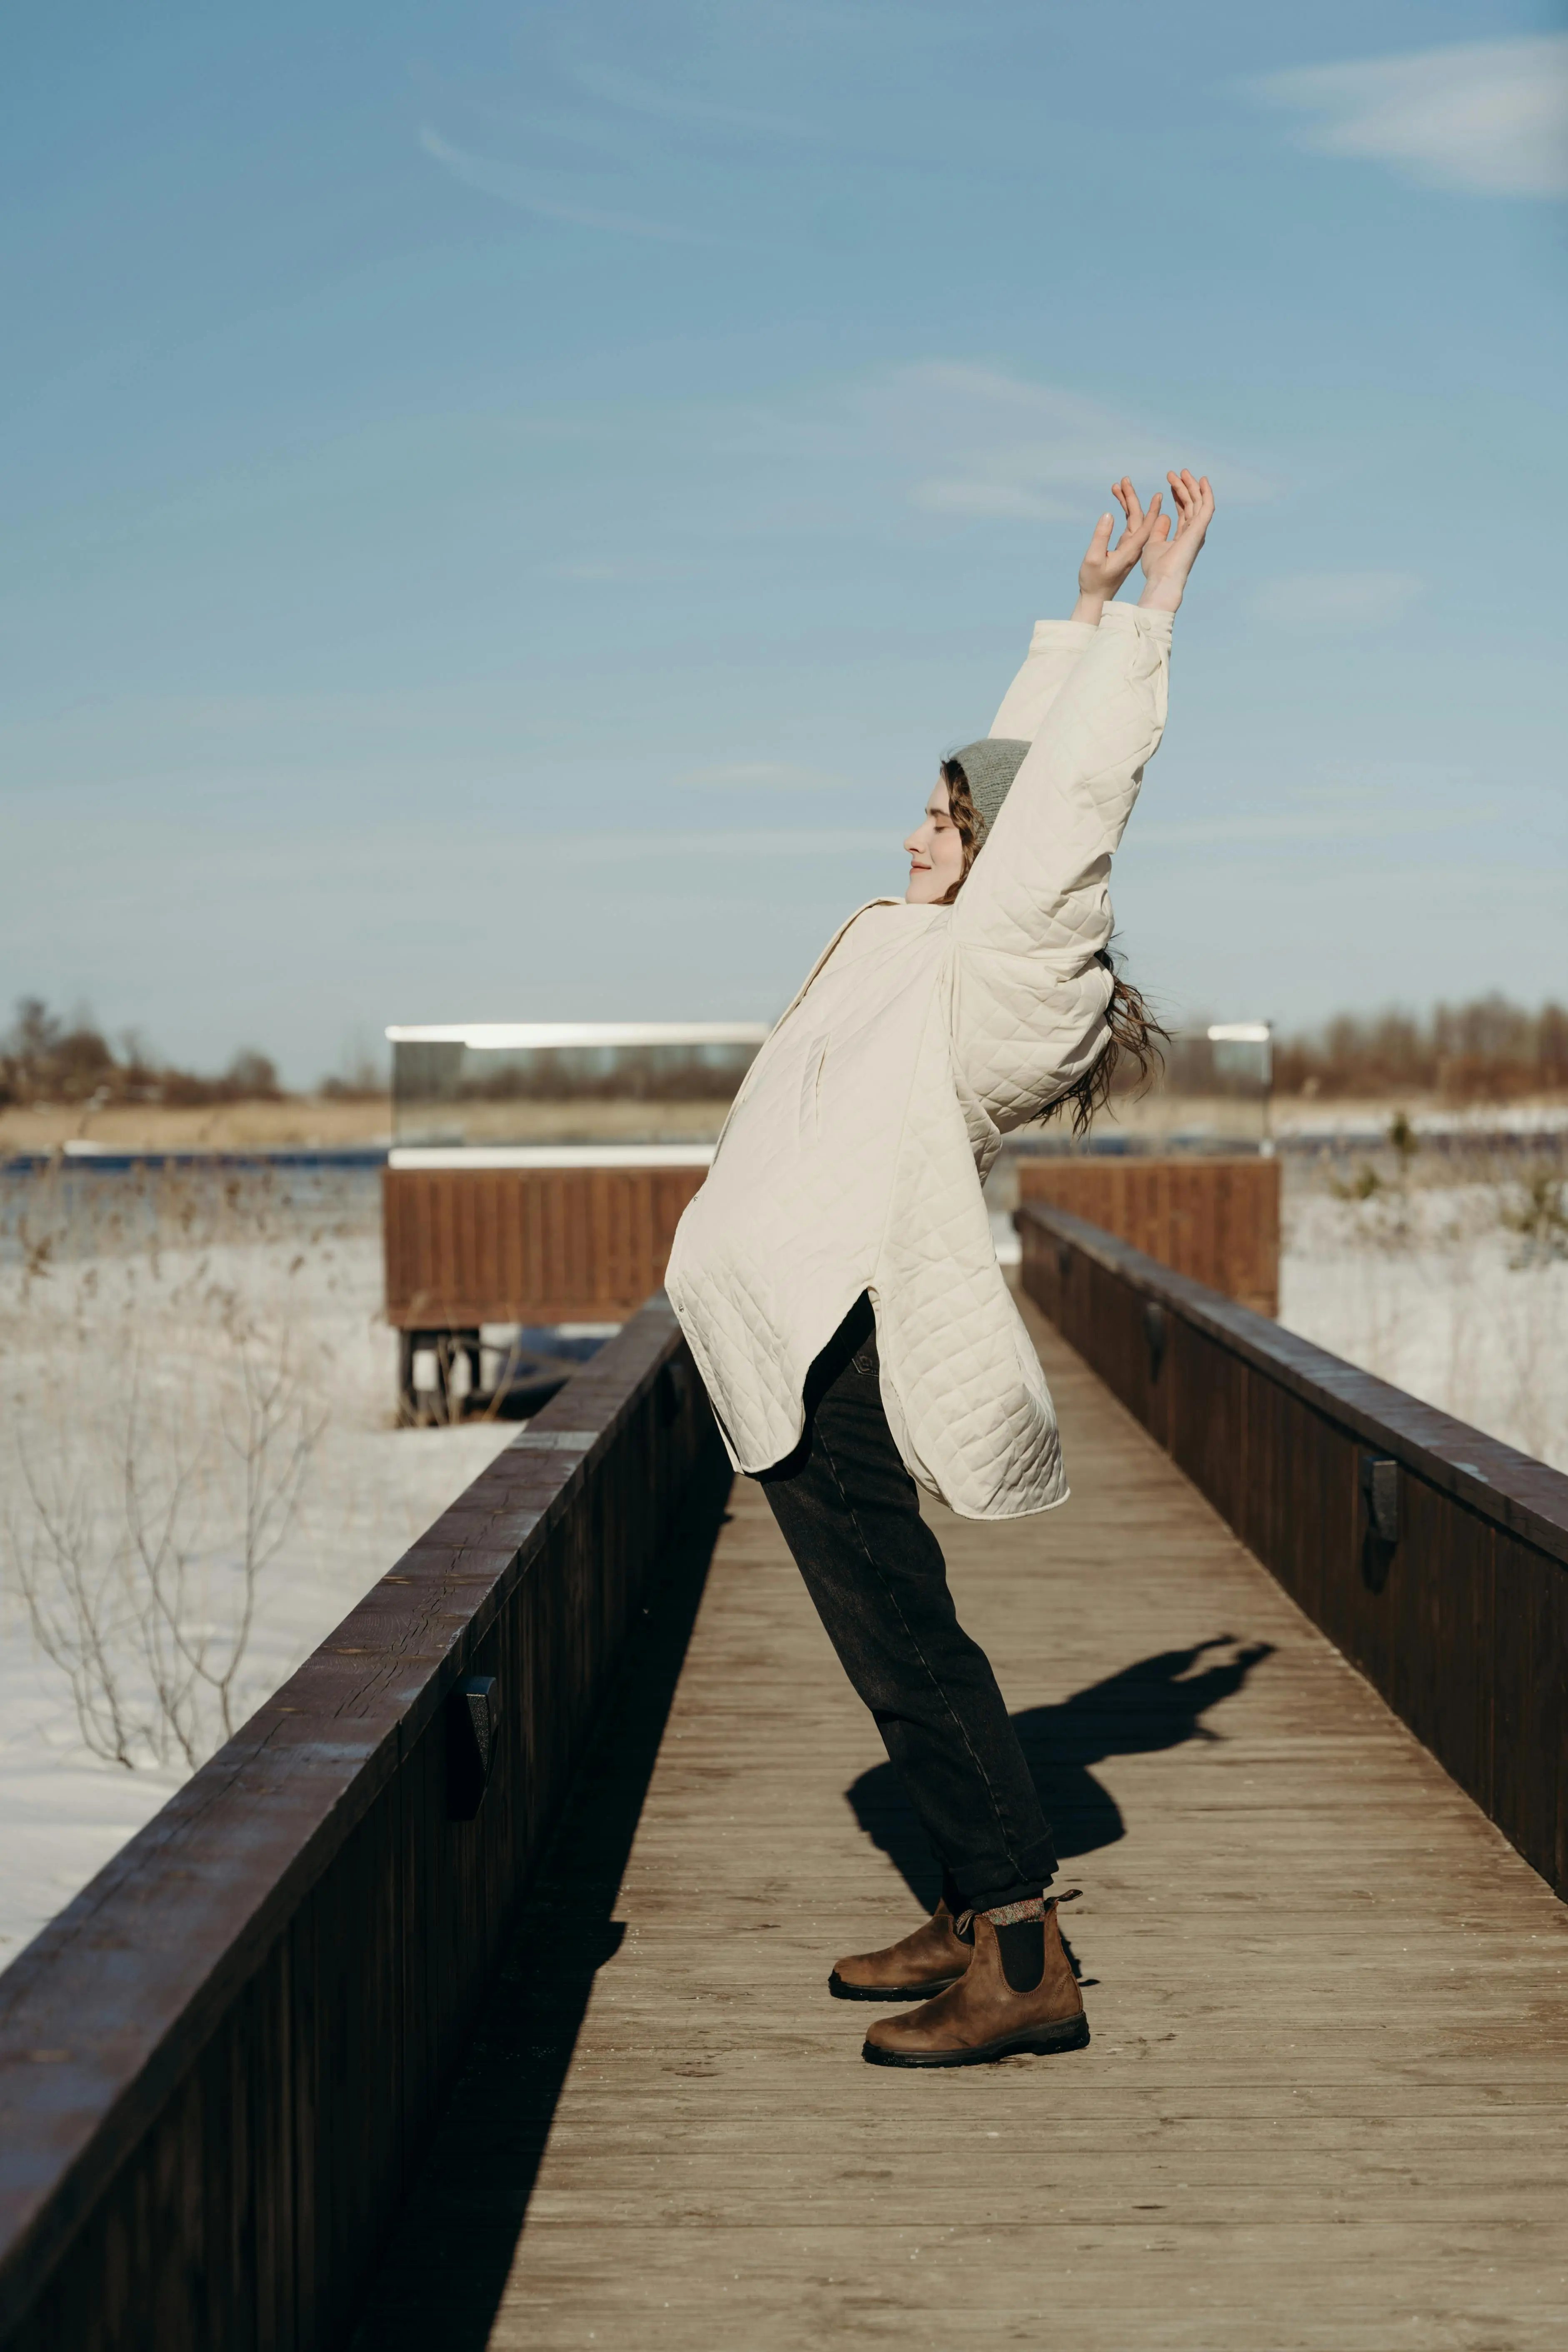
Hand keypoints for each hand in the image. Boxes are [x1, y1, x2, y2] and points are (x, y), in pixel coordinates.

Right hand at [1071, 478, 1160, 621]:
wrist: (1096, 598)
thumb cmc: (1093, 581)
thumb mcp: (1094, 558)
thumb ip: (1101, 536)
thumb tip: (1109, 514)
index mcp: (1131, 550)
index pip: (1146, 526)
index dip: (1152, 510)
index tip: (1159, 494)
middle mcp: (1134, 546)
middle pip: (1138, 518)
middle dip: (1132, 498)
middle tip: (1125, 480)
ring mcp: (1130, 546)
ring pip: (1132, 519)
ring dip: (1126, 502)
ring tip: (1118, 485)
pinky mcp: (1124, 547)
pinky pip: (1128, 524)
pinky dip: (1123, 511)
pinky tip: (1118, 501)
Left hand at [1137, 470, 1214, 613]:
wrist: (1162, 579)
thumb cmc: (1156, 568)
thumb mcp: (1153, 544)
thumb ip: (1159, 530)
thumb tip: (1164, 516)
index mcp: (1183, 536)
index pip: (1183, 511)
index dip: (1178, 496)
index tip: (1171, 483)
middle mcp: (1193, 532)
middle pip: (1191, 504)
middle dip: (1184, 488)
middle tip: (1174, 473)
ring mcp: (1198, 530)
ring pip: (1198, 502)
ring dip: (1191, 486)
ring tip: (1181, 472)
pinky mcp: (1200, 529)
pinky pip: (1207, 507)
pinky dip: (1206, 493)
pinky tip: (1202, 480)